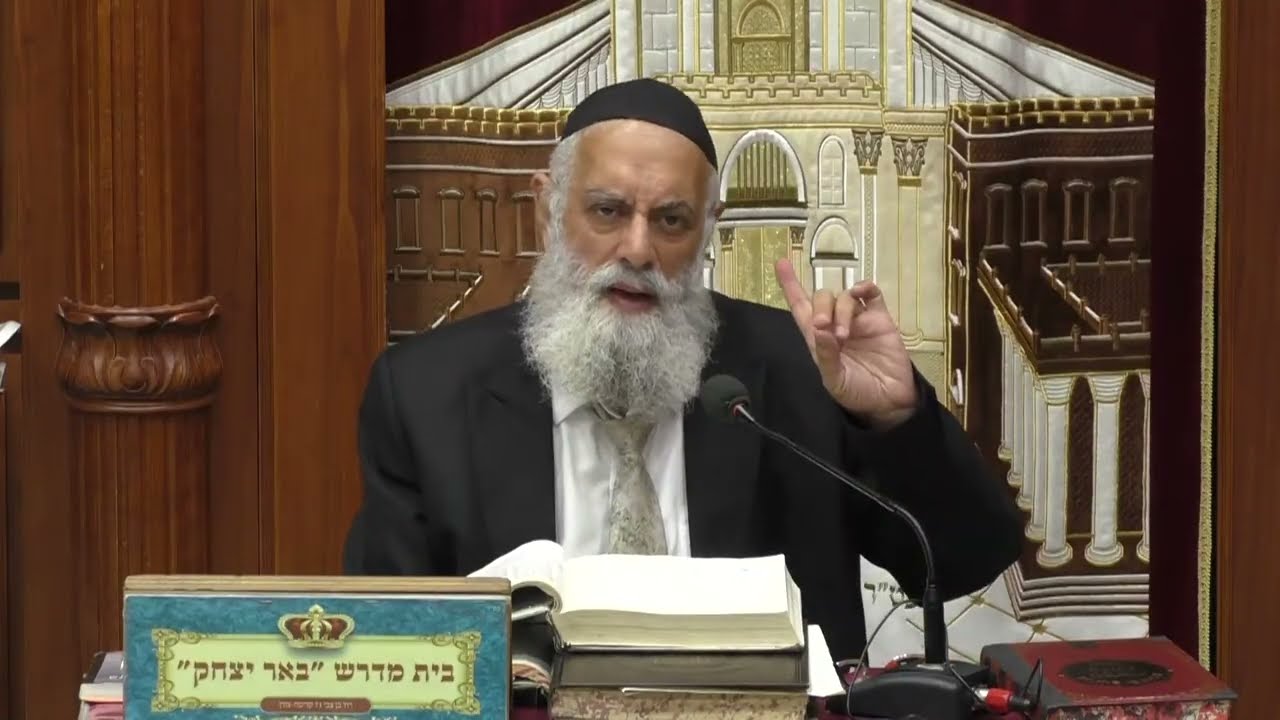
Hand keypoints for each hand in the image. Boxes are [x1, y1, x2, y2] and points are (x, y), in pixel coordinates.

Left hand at [775, 258, 917, 429]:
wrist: (889, 402)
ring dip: (841, 311)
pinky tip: (861, 292)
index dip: (790, 286)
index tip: (781, 263)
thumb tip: (820, 328)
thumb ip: (826, 355)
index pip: (800, 307)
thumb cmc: (857, 393)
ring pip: (844, 297)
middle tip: (825, 328)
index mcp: (818, 339)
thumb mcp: (834, 380)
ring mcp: (858, 320)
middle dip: (820, 308)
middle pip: (821, 298)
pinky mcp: (880, 319)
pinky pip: (872, 295)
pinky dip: (865, 288)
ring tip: (844, 336)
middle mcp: (835, 324)